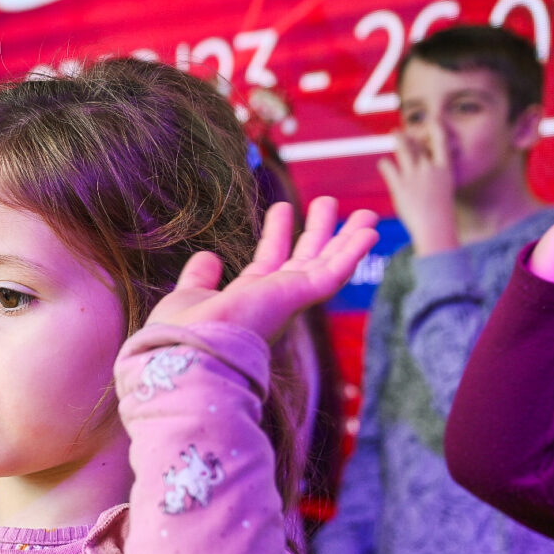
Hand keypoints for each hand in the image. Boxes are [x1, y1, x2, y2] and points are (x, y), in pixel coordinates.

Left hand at [148, 197, 380, 343]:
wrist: (190, 352)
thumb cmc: (182, 335)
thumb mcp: (190, 297)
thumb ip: (200, 279)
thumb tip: (210, 257)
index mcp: (249, 301)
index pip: (269, 262)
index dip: (277, 235)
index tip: (282, 209)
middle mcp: (274, 301)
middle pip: (305, 260)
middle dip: (319, 232)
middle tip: (329, 201)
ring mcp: (290, 300)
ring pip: (327, 264)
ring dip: (346, 238)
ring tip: (364, 212)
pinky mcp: (300, 297)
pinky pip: (335, 273)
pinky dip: (354, 252)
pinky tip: (371, 233)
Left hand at [376, 130, 458, 254]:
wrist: (434, 228)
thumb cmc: (440, 215)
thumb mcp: (443, 192)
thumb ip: (434, 178)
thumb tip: (425, 167)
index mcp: (445, 170)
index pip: (442, 142)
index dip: (436, 128)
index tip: (433, 120)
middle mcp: (429, 168)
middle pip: (419, 144)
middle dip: (411, 135)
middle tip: (404, 130)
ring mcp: (414, 176)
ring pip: (403, 149)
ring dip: (398, 139)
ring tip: (394, 133)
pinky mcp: (399, 185)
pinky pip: (388, 167)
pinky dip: (385, 165)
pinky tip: (383, 164)